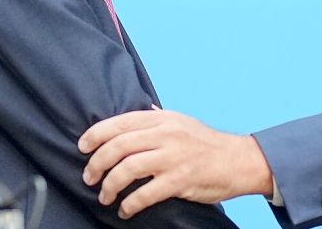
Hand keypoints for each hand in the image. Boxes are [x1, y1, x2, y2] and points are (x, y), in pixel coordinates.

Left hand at [78, 109, 272, 218]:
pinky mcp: (180, 180)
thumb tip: (139, 111)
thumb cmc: (207, 143)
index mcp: (162, 118)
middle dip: (96, 164)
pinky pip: (146, 193)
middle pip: (118, 146)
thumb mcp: (181, 121)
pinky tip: (125, 210)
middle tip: (89, 177)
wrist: (239, 160)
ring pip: (127, 169)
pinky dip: (130, 204)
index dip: (95, 135)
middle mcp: (166, 134)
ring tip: (105, 196)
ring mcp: (173, 156)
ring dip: (109, 186)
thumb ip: (157, 119)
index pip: (120, 122)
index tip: (82, 147)